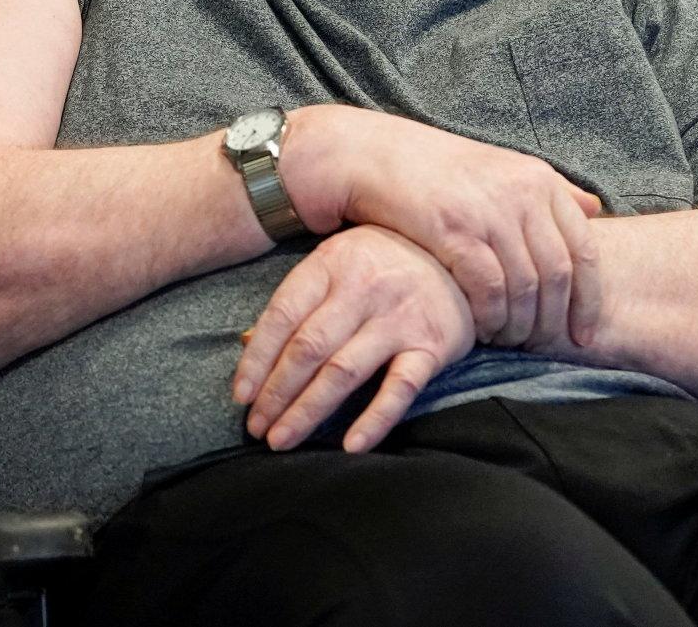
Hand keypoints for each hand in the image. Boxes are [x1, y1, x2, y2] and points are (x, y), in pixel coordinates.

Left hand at [232, 225, 473, 452]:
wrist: (456, 250)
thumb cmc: (381, 260)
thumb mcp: (335, 262)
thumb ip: (298, 302)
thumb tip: (245, 343)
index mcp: (329, 266)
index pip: (281, 317)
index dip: (257, 360)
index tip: (241, 396)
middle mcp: (361, 290)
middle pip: (308, 349)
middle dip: (276, 394)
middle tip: (257, 428)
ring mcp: (398, 319)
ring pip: (343, 372)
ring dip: (308, 411)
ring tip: (282, 440)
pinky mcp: (432, 345)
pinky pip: (399, 388)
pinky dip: (374, 420)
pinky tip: (349, 447)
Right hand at [284, 105, 603, 350]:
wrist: (369, 156)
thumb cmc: (433, 169)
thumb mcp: (498, 167)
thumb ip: (548, 188)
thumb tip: (594, 207)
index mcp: (538, 178)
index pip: (584, 249)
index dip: (590, 299)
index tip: (584, 334)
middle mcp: (521, 192)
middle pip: (558, 274)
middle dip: (554, 320)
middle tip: (541, 347)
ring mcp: (488, 210)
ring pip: (526, 287)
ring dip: (520, 325)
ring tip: (508, 342)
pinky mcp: (454, 229)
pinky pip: (488, 289)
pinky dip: (490, 317)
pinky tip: (481, 330)